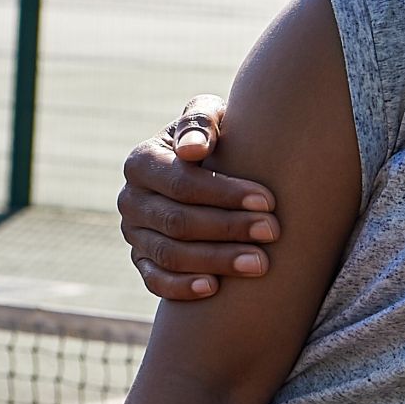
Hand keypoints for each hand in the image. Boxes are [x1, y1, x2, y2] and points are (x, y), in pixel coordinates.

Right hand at [115, 94, 278, 299]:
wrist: (212, 162)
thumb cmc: (218, 134)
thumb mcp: (211, 115)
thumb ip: (201, 120)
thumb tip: (193, 150)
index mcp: (142, 162)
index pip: (182, 183)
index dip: (225, 194)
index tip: (268, 201)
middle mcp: (131, 199)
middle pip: (178, 222)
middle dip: (229, 228)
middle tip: (273, 232)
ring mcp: (134, 233)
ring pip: (170, 254)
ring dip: (216, 260)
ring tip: (261, 263)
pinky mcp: (142, 259)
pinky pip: (155, 280)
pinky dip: (181, 286)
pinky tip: (214, 288)